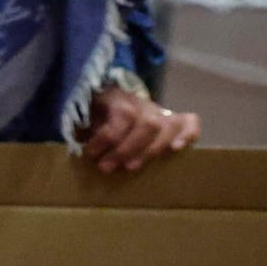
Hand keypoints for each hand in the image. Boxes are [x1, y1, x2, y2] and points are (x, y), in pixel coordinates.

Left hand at [80, 83, 198, 172]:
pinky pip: (190, 122)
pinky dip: (188, 134)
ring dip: (150, 150)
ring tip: (131, 167)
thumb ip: (83, 129)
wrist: (111, 98)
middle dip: (127, 149)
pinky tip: (177, 149)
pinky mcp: (172, 119)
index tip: (90, 153)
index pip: (122, 115)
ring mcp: (159, 110)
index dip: (106, 137)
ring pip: (166, 126)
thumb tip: (76, 147)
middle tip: (107, 166)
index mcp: (119, 98)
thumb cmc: (96, 114)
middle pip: (147, 124)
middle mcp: (142, 103)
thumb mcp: (84, 116)